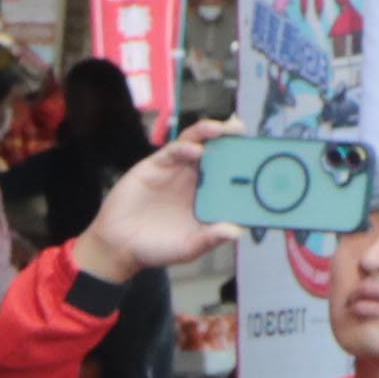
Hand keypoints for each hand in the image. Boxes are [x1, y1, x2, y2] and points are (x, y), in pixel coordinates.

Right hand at [76, 125, 241, 285]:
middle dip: (230, 138)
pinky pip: (173, 151)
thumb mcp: (188, 248)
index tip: (261, 155)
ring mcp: (176, 170)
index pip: (231, 174)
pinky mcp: (155, 166)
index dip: (244, 162)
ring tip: (222, 129)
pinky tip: (195, 150)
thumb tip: (236, 231)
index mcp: (208, 197)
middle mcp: (195, 179)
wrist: (117, 246)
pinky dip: (185, 147)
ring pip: (197, 143)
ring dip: (209, 133)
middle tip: (242, 131)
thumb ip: (210, 239)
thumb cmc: (156, 248)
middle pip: (217, 151)